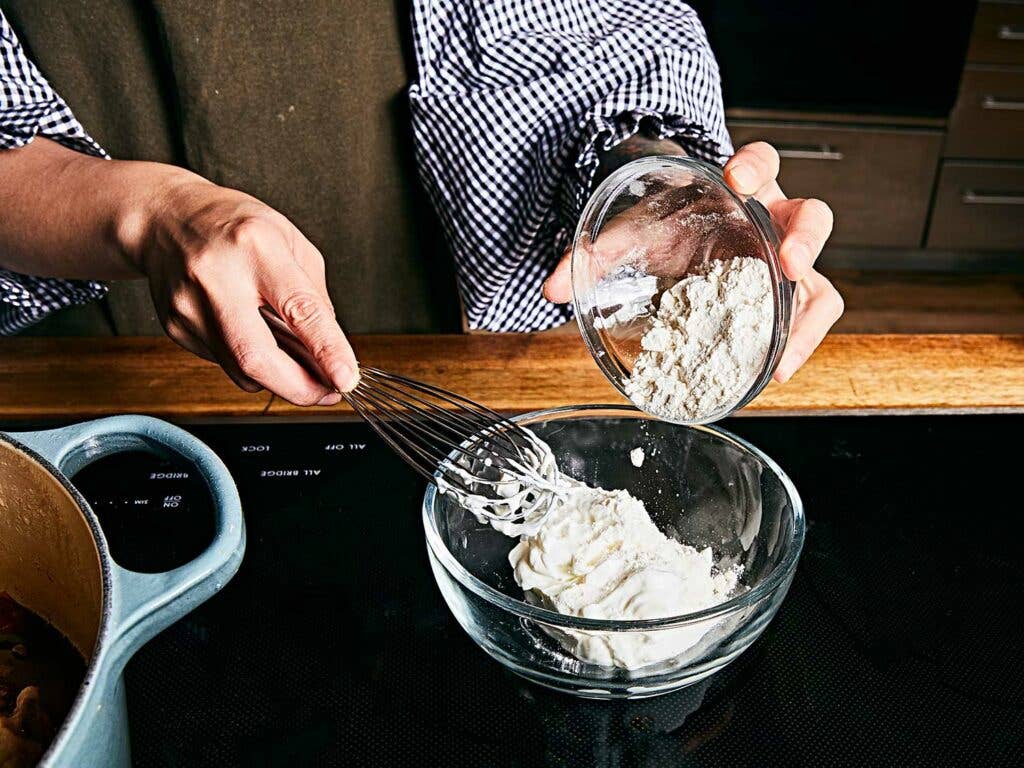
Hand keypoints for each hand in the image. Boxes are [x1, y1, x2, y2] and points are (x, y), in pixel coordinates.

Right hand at [129, 173, 358, 403]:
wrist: (165, 218)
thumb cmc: (235, 226)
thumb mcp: (290, 241)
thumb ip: (314, 297)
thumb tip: (331, 350)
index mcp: (256, 247)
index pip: (298, 309)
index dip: (327, 349)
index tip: (346, 378)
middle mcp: (216, 277)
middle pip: (258, 357)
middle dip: (300, 388)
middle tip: (327, 393)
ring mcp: (189, 306)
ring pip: (242, 370)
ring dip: (280, 379)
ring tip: (300, 364)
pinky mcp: (176, 327)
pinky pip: (225, 364)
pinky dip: (252, 364)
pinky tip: (257, 339)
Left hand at [542, 142, 842, 382]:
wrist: (678, 243)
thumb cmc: (668, 228)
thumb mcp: (632, 233)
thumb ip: (594, 254)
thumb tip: (550, 289)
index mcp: (740, 191)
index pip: (762, 162)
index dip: (755, 166)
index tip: (737, 177)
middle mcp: (772, 224)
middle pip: (812, 217)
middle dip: (806, 239)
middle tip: (791, 263)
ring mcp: (784, 264)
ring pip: (821, 281)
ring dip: (810, 314)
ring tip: (785, 350)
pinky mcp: (785, 300)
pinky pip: (808, 320)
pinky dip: (798, 346)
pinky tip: (773, 372)